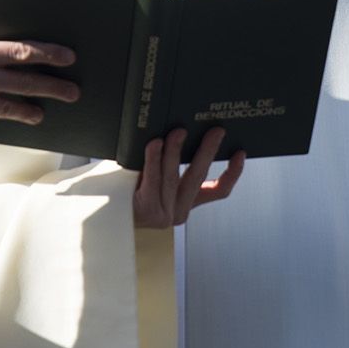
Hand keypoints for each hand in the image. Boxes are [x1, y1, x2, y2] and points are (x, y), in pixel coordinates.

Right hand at [0, 41, 78, 134]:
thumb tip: (11, 62)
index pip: (23, 51)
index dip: (49, 53)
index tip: (69, 57)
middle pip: (28, 82)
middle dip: (55, 87)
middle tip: (75, 92)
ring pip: (14, 108)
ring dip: (32, 111)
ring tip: (42, 115)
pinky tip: (3, 120)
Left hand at [132, 127, 246, 228]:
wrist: (108, 217)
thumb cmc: (132, 193)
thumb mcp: (161, 185)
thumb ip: (173, 170)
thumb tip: (185, 131)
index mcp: (187, 203)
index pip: (218, 191)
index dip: (232, 173)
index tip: (240, 153)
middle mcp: (179, 210)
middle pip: (198, 177)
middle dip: (208, 151)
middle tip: (216, 131)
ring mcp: (163, 212)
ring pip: (174, 176)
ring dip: (177, 150)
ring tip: (179, 131)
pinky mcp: (145, 208)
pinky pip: (152, 179)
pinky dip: (154, 159)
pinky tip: (155, 143)